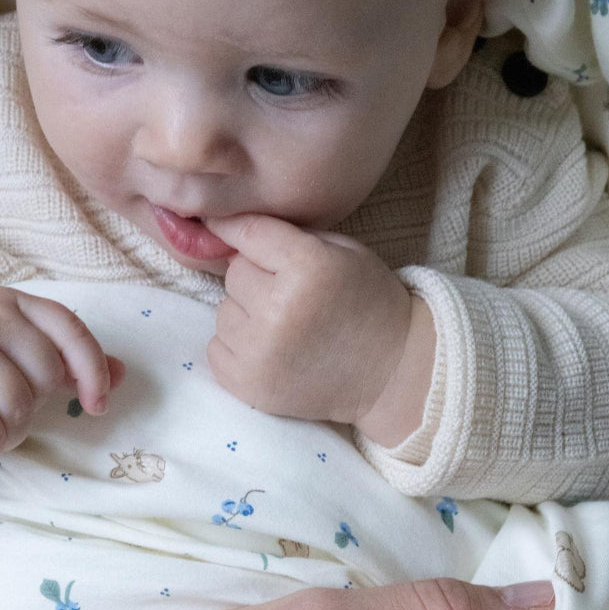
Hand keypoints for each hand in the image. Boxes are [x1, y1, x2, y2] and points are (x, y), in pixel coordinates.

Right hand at [0, 285, 123, 468]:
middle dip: (29, 405)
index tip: (97, 404)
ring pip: (18, 407)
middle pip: (44, 375)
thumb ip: (65, 363)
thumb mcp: (14, 359)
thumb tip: (123, 372)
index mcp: (10, 302)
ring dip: (4, 429)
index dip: (91, 369)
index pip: (69, 328)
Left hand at [205, 214, 432, 439]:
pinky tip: (272, 349)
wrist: (392, 373)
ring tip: (284, 325)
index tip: (219, 224)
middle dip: (255, 278)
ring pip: (223, 312)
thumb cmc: (368, 303)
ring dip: (246, 314)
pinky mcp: (249, 386)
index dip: (232, 227)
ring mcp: (261, 353)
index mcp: (307, 268)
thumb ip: (289, 234)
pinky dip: (237, 347)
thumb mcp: (343, 250)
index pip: (247, 233)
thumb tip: (229, 229)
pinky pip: (216, 349)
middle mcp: (279, 310)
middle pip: (234, 274)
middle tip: (288, 294)